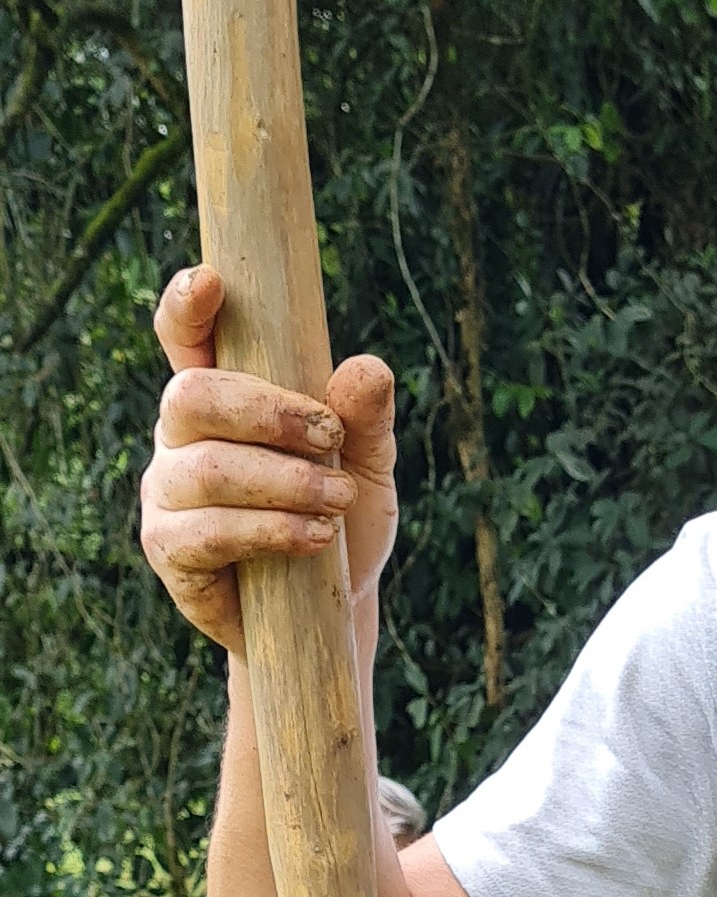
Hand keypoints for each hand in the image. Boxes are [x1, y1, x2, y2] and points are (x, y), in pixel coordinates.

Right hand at [139, 264, 398, 658]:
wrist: (333, 613)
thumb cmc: (342, 524)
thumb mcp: (367, 467)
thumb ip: (366, 420)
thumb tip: (367, 368)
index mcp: (221, 401)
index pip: (185, 341)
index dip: (186, 309)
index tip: (210, 282)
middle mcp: (181, 438)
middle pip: (193, 396)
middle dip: (267, 411)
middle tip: (331, 438)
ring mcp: (167, 494)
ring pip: (208, 470)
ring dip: (284, 482)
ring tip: (339, 502)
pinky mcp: (170, 551)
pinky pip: (208, 532)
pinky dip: (270, 531)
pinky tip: (315, 539)